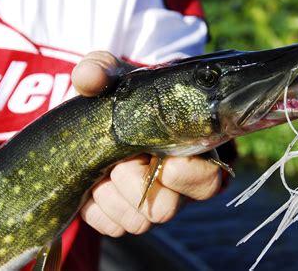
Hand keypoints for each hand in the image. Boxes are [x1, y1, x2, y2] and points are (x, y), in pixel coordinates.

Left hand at [71, 51, 221, 236]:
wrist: (106, 118)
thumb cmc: (126, 97)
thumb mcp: (117, 77)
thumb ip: (103, 70)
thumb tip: (89, 78)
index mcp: (194, 154)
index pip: (209, 181)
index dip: (184, 174)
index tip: (157, 152)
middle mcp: (179, 188)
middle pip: (166, 210)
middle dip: (132, 181)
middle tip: (118, 157)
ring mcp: (153, 206)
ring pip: (138, 222)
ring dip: (110, 194)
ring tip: (102, 166)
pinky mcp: (124, 219)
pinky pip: (111, 227)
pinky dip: (95, 207)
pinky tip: (93, 183)